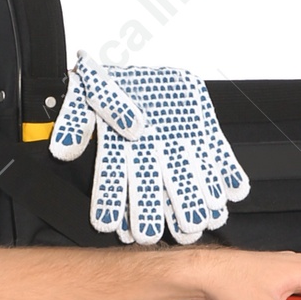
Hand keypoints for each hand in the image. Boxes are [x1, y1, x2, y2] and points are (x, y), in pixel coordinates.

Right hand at [49, 53, 252, 244]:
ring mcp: (181, 148)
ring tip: (198, 222)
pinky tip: (232, 193)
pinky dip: (229, 174)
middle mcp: (152, 156)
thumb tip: (68, 149)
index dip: (110, 203)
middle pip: (151, 192)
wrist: (146, 64)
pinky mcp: (204, 136)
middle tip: (151, 235)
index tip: (109, 225)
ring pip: (187, 181)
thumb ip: (80, 119)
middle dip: (151, 216)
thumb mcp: (91, 90)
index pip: (113, 181)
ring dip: (193, 202)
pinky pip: (219, 158)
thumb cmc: (116, 82)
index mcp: (123, 149)